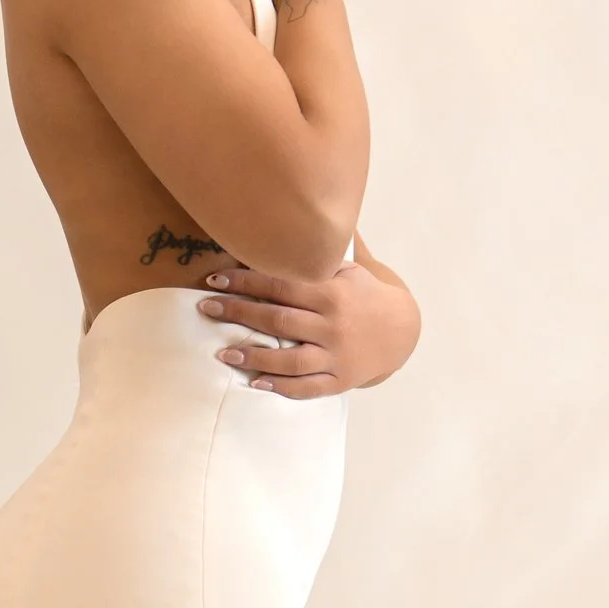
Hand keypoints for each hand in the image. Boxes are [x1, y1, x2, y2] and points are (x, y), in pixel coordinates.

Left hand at [198, 258, 417, 395]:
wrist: (402, 331)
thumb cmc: (364, 295)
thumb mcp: (349, 269)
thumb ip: (319, 253)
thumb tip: (289, 220)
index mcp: (332, 294)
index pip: (282, 285)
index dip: (246, 281)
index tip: (215, 279)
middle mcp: (333, 326)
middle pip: (279, 320)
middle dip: (239, 313)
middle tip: (206, 308)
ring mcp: (336, 356)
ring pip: (290, 359)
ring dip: (254, 355)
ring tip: (223, 352)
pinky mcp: (339, 380)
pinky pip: (307, 387)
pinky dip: (281, 386)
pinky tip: (255, 382)